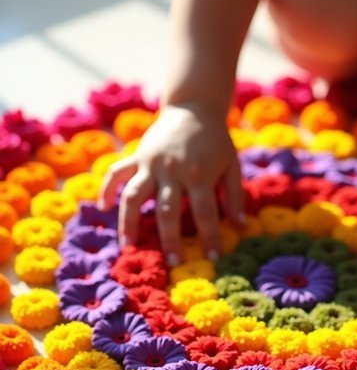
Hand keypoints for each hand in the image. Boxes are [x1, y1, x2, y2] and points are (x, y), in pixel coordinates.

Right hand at [98, 103, 243, 263]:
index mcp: (198, 174)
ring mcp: (150, 163)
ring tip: (128, 246)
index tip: (212, 258)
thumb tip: (240, 227)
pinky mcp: (136, 156)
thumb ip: (235, 196)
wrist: (194, 107)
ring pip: (134, 196)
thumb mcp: (231, 165)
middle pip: (168, 211)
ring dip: (129, 222)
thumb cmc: (216, 140)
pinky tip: (103, 208)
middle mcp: (172, 171)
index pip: (205, 213)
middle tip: (173, 263)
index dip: (209, 237)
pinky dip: (107, 189)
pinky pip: (116, 173)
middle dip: (170, 240)